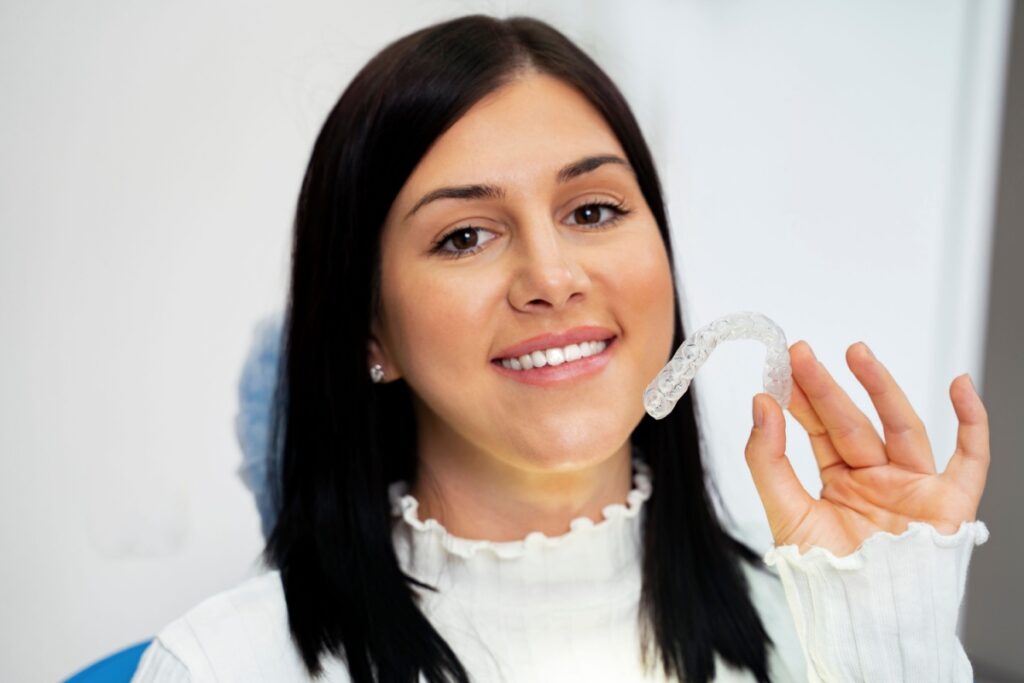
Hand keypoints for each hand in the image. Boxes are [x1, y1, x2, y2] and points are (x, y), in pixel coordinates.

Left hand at [743, 340, 989, 555]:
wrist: (864, 620)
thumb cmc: (826, 577)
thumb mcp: (784, 513)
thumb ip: (768, 460)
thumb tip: (759, 405)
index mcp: (841, 482)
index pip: (820, 429)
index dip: (802, 397)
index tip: (782, 368)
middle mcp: (877, 478)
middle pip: (852, 422)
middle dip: (827, 386)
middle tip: (802, 354)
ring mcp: (914, 487)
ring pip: (900, 426)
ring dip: (881, 387)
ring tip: (855, 353)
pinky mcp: (950, 502)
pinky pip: (970, 457)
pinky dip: (972, 421)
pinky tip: (959, 384)